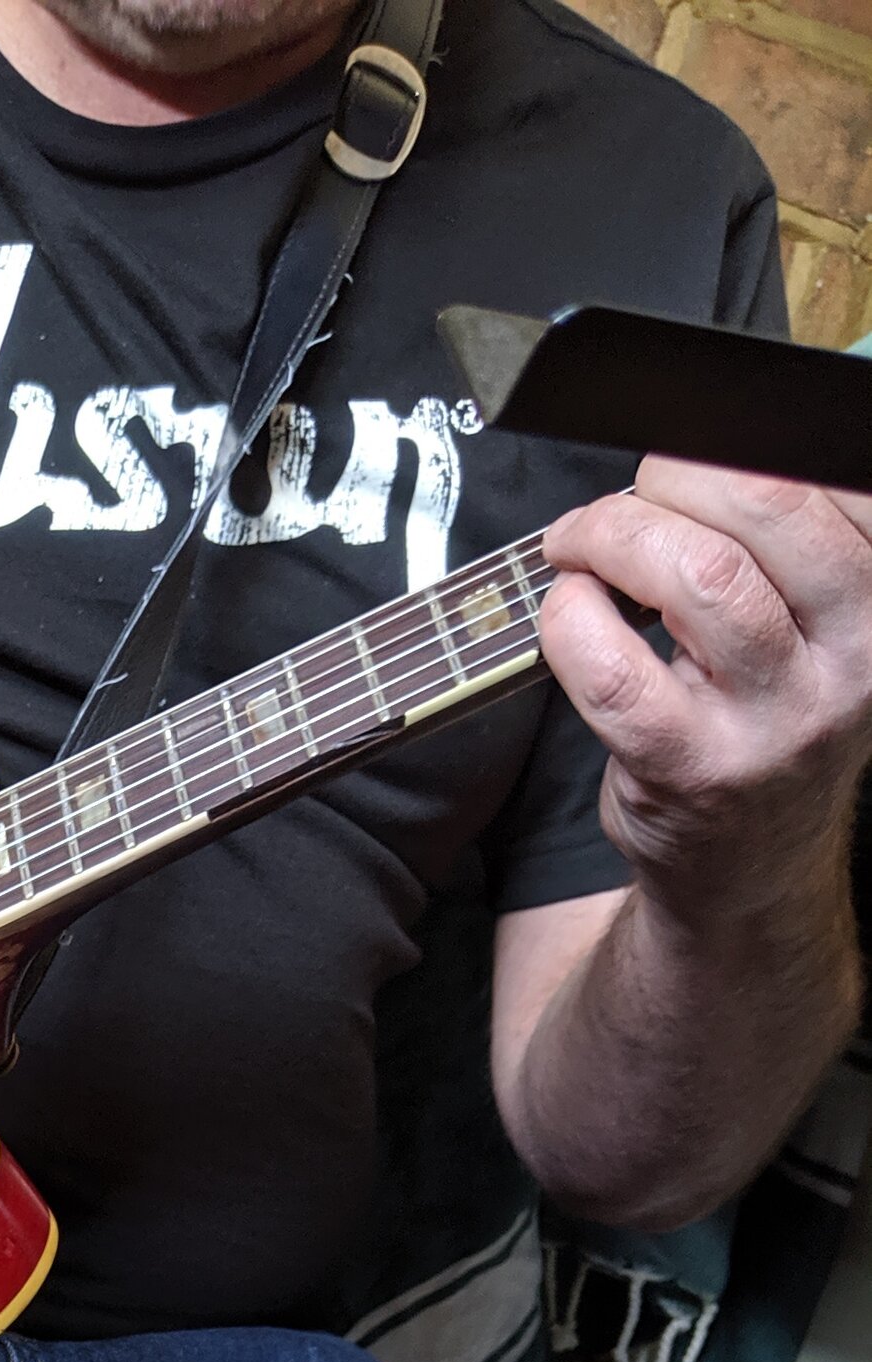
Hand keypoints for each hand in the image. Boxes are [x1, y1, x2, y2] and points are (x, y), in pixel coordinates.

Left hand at [540, 458, 871, 918]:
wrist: (747, 870)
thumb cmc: (766, 720)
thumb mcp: (820, 624)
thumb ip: (792, 539)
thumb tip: (705, 440)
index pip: (830, 475)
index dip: (736, 444)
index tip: (683, 462)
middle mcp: (854, 656)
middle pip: (769, 505)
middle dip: (671, 477)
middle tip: (621, 502)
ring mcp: (775, 719)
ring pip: (699, 574)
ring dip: (616, 536)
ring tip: (581, 547)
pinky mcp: (693, 768)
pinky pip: (618, 669)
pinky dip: (573, 620)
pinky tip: (569, 611)